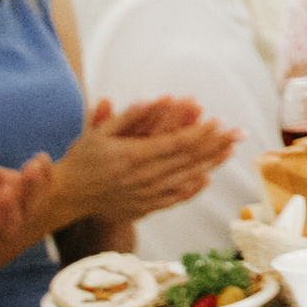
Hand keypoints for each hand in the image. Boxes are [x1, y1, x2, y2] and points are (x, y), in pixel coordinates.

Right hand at [54, 98, 237, 227]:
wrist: (66, 197)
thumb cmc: (82, 159)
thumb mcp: (99, 132)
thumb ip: (128, 116)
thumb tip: (156, 99)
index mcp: (134, 156)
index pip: (177, 143)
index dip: (201, 133)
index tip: (220, 122)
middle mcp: (144, 177)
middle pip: (188, 160)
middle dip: (216, 145)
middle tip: (239, 133)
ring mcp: (146, 195)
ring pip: (186, 179)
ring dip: (211, 164)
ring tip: (231, 151)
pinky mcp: (144, 208)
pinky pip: (174, 198)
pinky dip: (192, 188)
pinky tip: (207, 179)